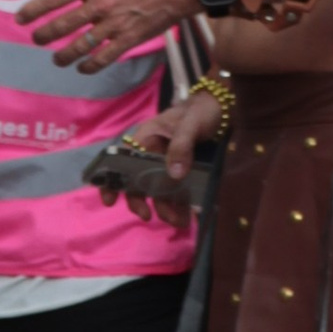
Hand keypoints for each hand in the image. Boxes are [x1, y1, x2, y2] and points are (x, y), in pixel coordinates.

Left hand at [21, 0, 192, 71]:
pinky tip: (82, 68)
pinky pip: (104, 58)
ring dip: (63, 56)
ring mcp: (115, 23)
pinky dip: (89, 66)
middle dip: (44, 35)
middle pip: (63, 25)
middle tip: (36, 40)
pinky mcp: (130, 38)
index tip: (20, 18)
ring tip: (56, 59)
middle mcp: (100, 3)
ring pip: (80, 46)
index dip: (34, 10)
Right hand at [89, 88, 220, 210]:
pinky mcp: (182, 173)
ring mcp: (167, 165)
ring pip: (159, 191)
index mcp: (147, 139)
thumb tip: (173, 175)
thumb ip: (181, 146)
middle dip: (141, 202)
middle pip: (138, 181)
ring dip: (165, 209)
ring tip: (180, 221)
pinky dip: (181, 206)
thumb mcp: (192, 124)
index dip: (111, 180)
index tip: (110, 201)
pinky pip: (177, 193)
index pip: (121, 160)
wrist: (222, 110)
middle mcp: (152, 155)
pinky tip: (189, 216)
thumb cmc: (200, 111)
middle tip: (148, 217)